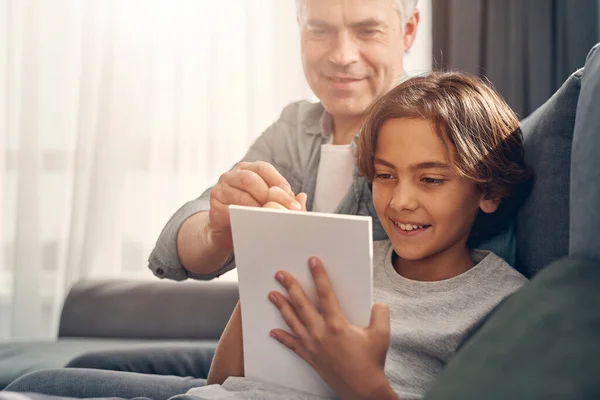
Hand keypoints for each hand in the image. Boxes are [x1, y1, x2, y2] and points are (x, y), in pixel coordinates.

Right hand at [208, 161, 299, 248]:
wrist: (230, 232)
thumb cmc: (254, 214)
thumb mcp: (271, 205)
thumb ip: (286, 201)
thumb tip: (303, 197)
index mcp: (248, 169)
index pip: (263, 168)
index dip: (277, 181)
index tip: (289, 195)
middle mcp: (232, 175)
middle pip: (250, 180)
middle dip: (269, 196)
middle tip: (282, 210)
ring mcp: (221, 189)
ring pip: (241, 195)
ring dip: (258, 208)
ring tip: (270, 218)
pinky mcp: (214, 206)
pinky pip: (230, 210)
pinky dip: (245, 217)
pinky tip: (255, 223)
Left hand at [268, 258, 393, 399]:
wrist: (361, 389)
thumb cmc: (371, 362)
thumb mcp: (382, 335)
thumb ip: (380, 314)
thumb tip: (378, 304)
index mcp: (337, 324)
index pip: (325, 293)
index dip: (319, 275)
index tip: (312, 261)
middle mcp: (321, 332)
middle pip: (302, 304)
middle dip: (291, 286)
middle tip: (280, 274)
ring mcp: (312, 345)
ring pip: (293, 321)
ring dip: (282, 306)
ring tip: (272, 294)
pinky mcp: (309, 356)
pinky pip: (292, 344)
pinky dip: (281, 337)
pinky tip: (272, 331)